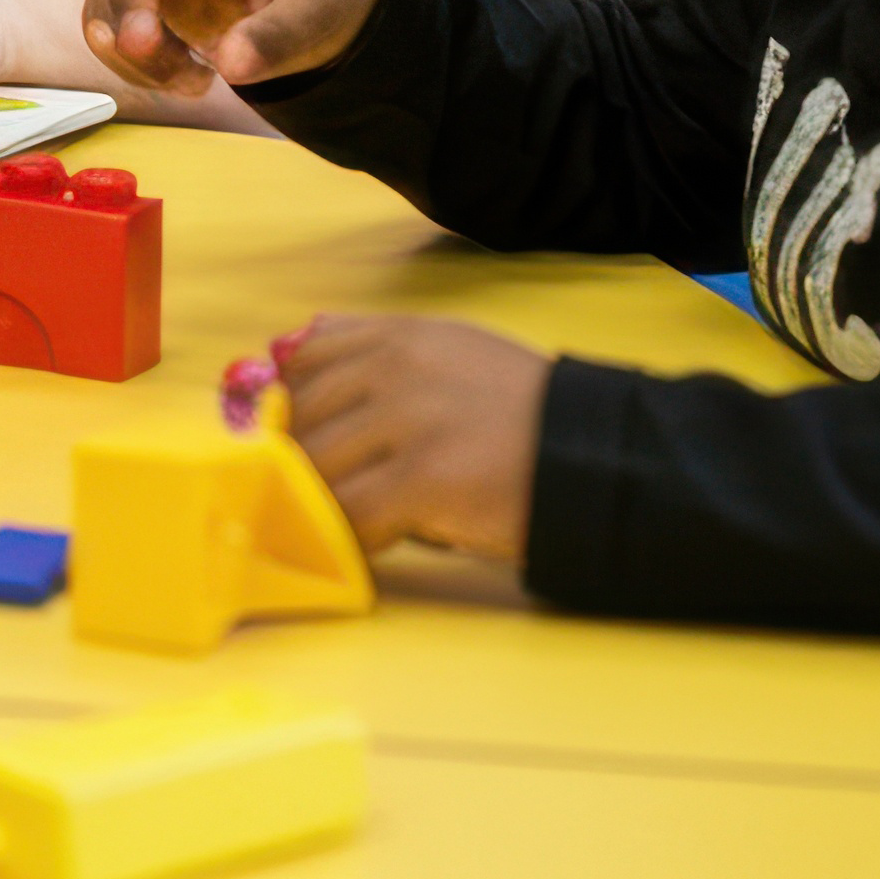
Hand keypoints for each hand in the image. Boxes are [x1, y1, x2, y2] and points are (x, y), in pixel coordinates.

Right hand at [81, 0, 381, 94]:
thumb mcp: (322, 8)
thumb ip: (278, 35)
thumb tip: (231, 67)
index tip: (140, 43)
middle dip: (133, 39)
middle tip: (192, 84)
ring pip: (107, 10)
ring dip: (136, 59)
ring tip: (198, 84)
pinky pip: (120, 31)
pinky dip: (141, 64)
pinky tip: (191, 78)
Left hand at [277, 313, 545, 561]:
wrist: (595, 457)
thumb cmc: (523, 413)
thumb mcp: (450, 352)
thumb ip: (373, 347)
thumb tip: (284, 351)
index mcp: (399, 336)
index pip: (301, 364)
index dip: (293, 409)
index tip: (304, 442)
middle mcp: (394, 367)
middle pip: (300, 420)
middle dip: (305, 463)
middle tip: (331, 494)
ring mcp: (407, 420)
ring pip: (316, 468)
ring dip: (325, 502)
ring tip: (358, 519)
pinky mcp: (422, 478)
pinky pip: (352, 513)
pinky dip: (353, 536)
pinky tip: (379, 542)